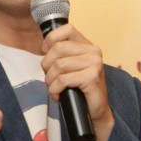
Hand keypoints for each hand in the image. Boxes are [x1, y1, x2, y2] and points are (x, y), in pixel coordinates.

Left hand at [38, 21, 112, 140]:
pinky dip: (55, 89)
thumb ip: (62, 53)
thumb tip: (43, 46)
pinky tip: (58, 95)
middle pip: (58, 48)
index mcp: (88, 45)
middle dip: (47, 65)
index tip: (46, 53)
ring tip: (54, 88)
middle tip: (50, 78)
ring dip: (50, 80)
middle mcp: (94, 52)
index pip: (66, 29)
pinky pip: (63, 80)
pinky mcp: (92, 78)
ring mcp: (94, 64)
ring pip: (58, 65)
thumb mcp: (71, 66)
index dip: (51, 40)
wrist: (96, 110)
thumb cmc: (80, 89)